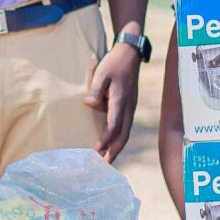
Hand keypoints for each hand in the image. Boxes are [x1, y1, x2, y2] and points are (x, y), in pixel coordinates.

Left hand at [85, 42, 141, 160]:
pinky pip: (126, 126)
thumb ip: (95, 89)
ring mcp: (131, 107)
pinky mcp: (130, 106)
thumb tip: (89, 104)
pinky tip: (114, 143)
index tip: (97, 149)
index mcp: (120, 100)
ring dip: (118, 146)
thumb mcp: (102, 73)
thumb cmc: (114, 63)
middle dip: (115, 150)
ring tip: (109, 159)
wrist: (130, 54)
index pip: (114, 125)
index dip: (106, 139)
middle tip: (105, 164)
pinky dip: (121, 138)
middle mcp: (128, 107)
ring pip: (126, 132)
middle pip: (123, 134)